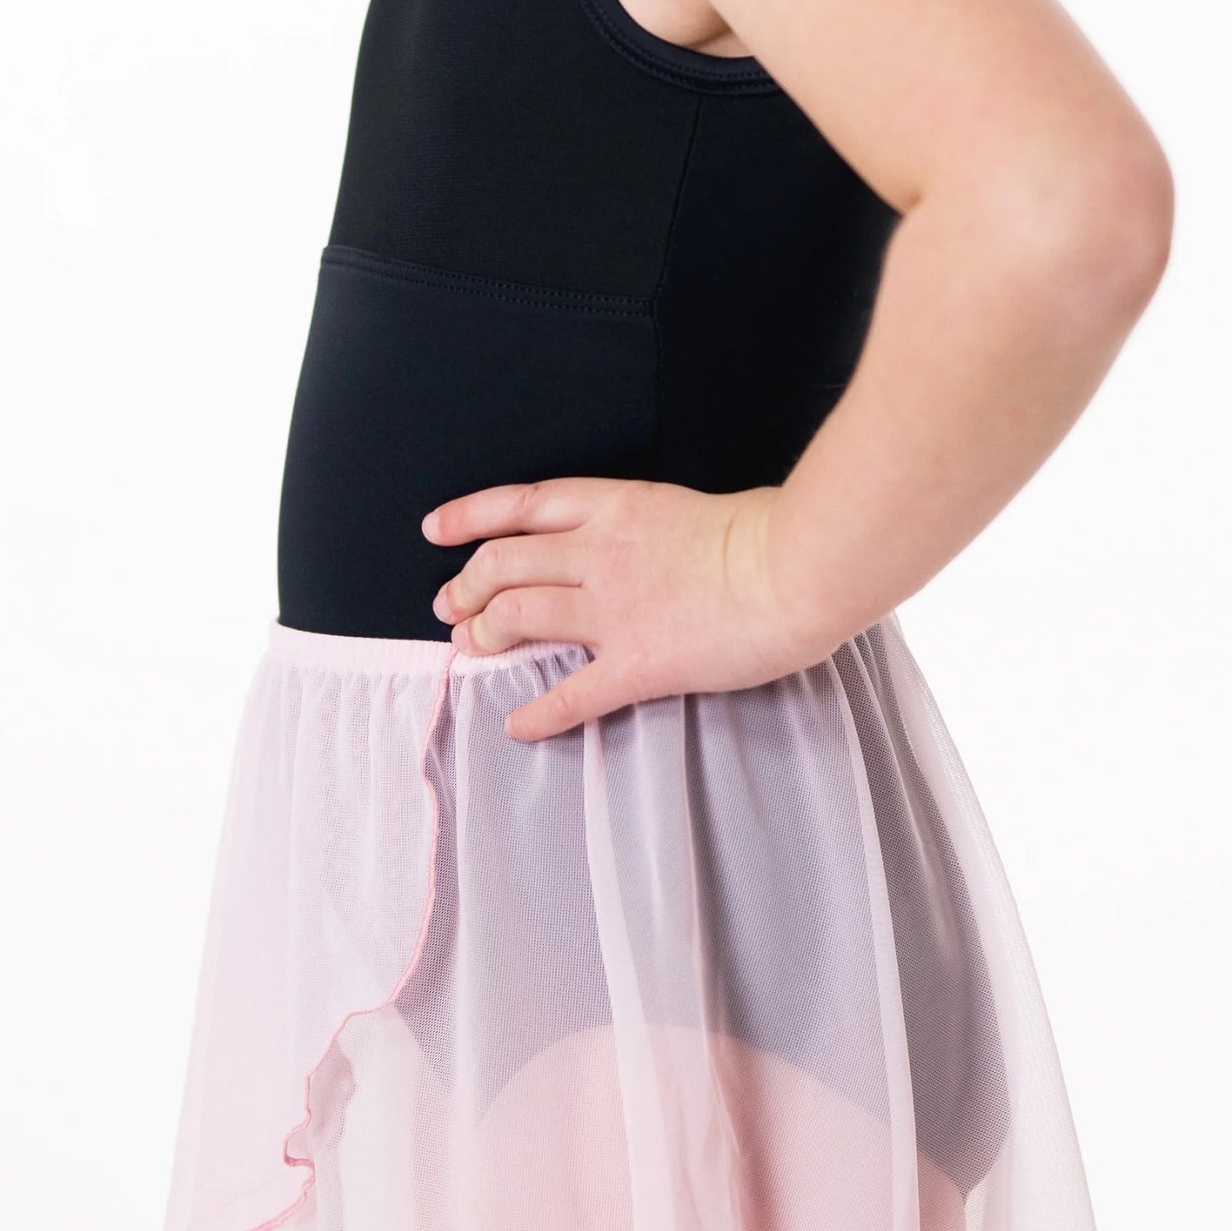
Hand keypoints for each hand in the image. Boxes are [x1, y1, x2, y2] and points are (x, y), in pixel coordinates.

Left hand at [421, 476, 830, 741]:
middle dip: (467, 586)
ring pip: (521, 616)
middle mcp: (601, 554)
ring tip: (471, 648)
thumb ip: (642, 524)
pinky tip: (518, 725)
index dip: (469, 516)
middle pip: (505, 563)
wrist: (797, 570)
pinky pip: (571, 694)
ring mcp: (616, 610)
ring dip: (486, 634)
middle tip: (451, 607)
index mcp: (615, 508)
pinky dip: (537, 713)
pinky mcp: (639, 663)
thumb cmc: (764, 534)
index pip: (522, 505)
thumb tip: (623, 542)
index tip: (434, 530)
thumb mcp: (685, 507)